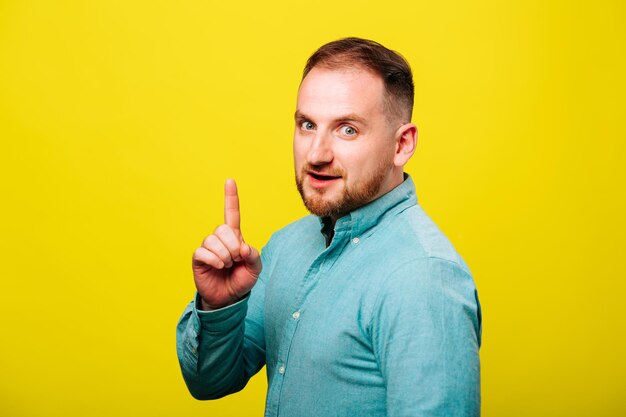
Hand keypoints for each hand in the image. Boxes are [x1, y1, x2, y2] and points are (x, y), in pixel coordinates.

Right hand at [192, 179, 261, 309]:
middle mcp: (219, 239)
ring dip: (224, 255)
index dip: (231, 197)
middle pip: (223, 229)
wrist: (229, 298)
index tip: (230, 180)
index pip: (231, 213)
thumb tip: (241, 247)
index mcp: (234, 237)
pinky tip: (219, 266)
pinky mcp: (199, 258)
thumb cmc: (242, 280)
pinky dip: (215, 260)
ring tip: (227, 265)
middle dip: (232, 245)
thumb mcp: (255, 268)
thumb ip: (253, 255)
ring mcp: (208, 247)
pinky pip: (203, 252)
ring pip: (213, 240)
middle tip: (236, 259)